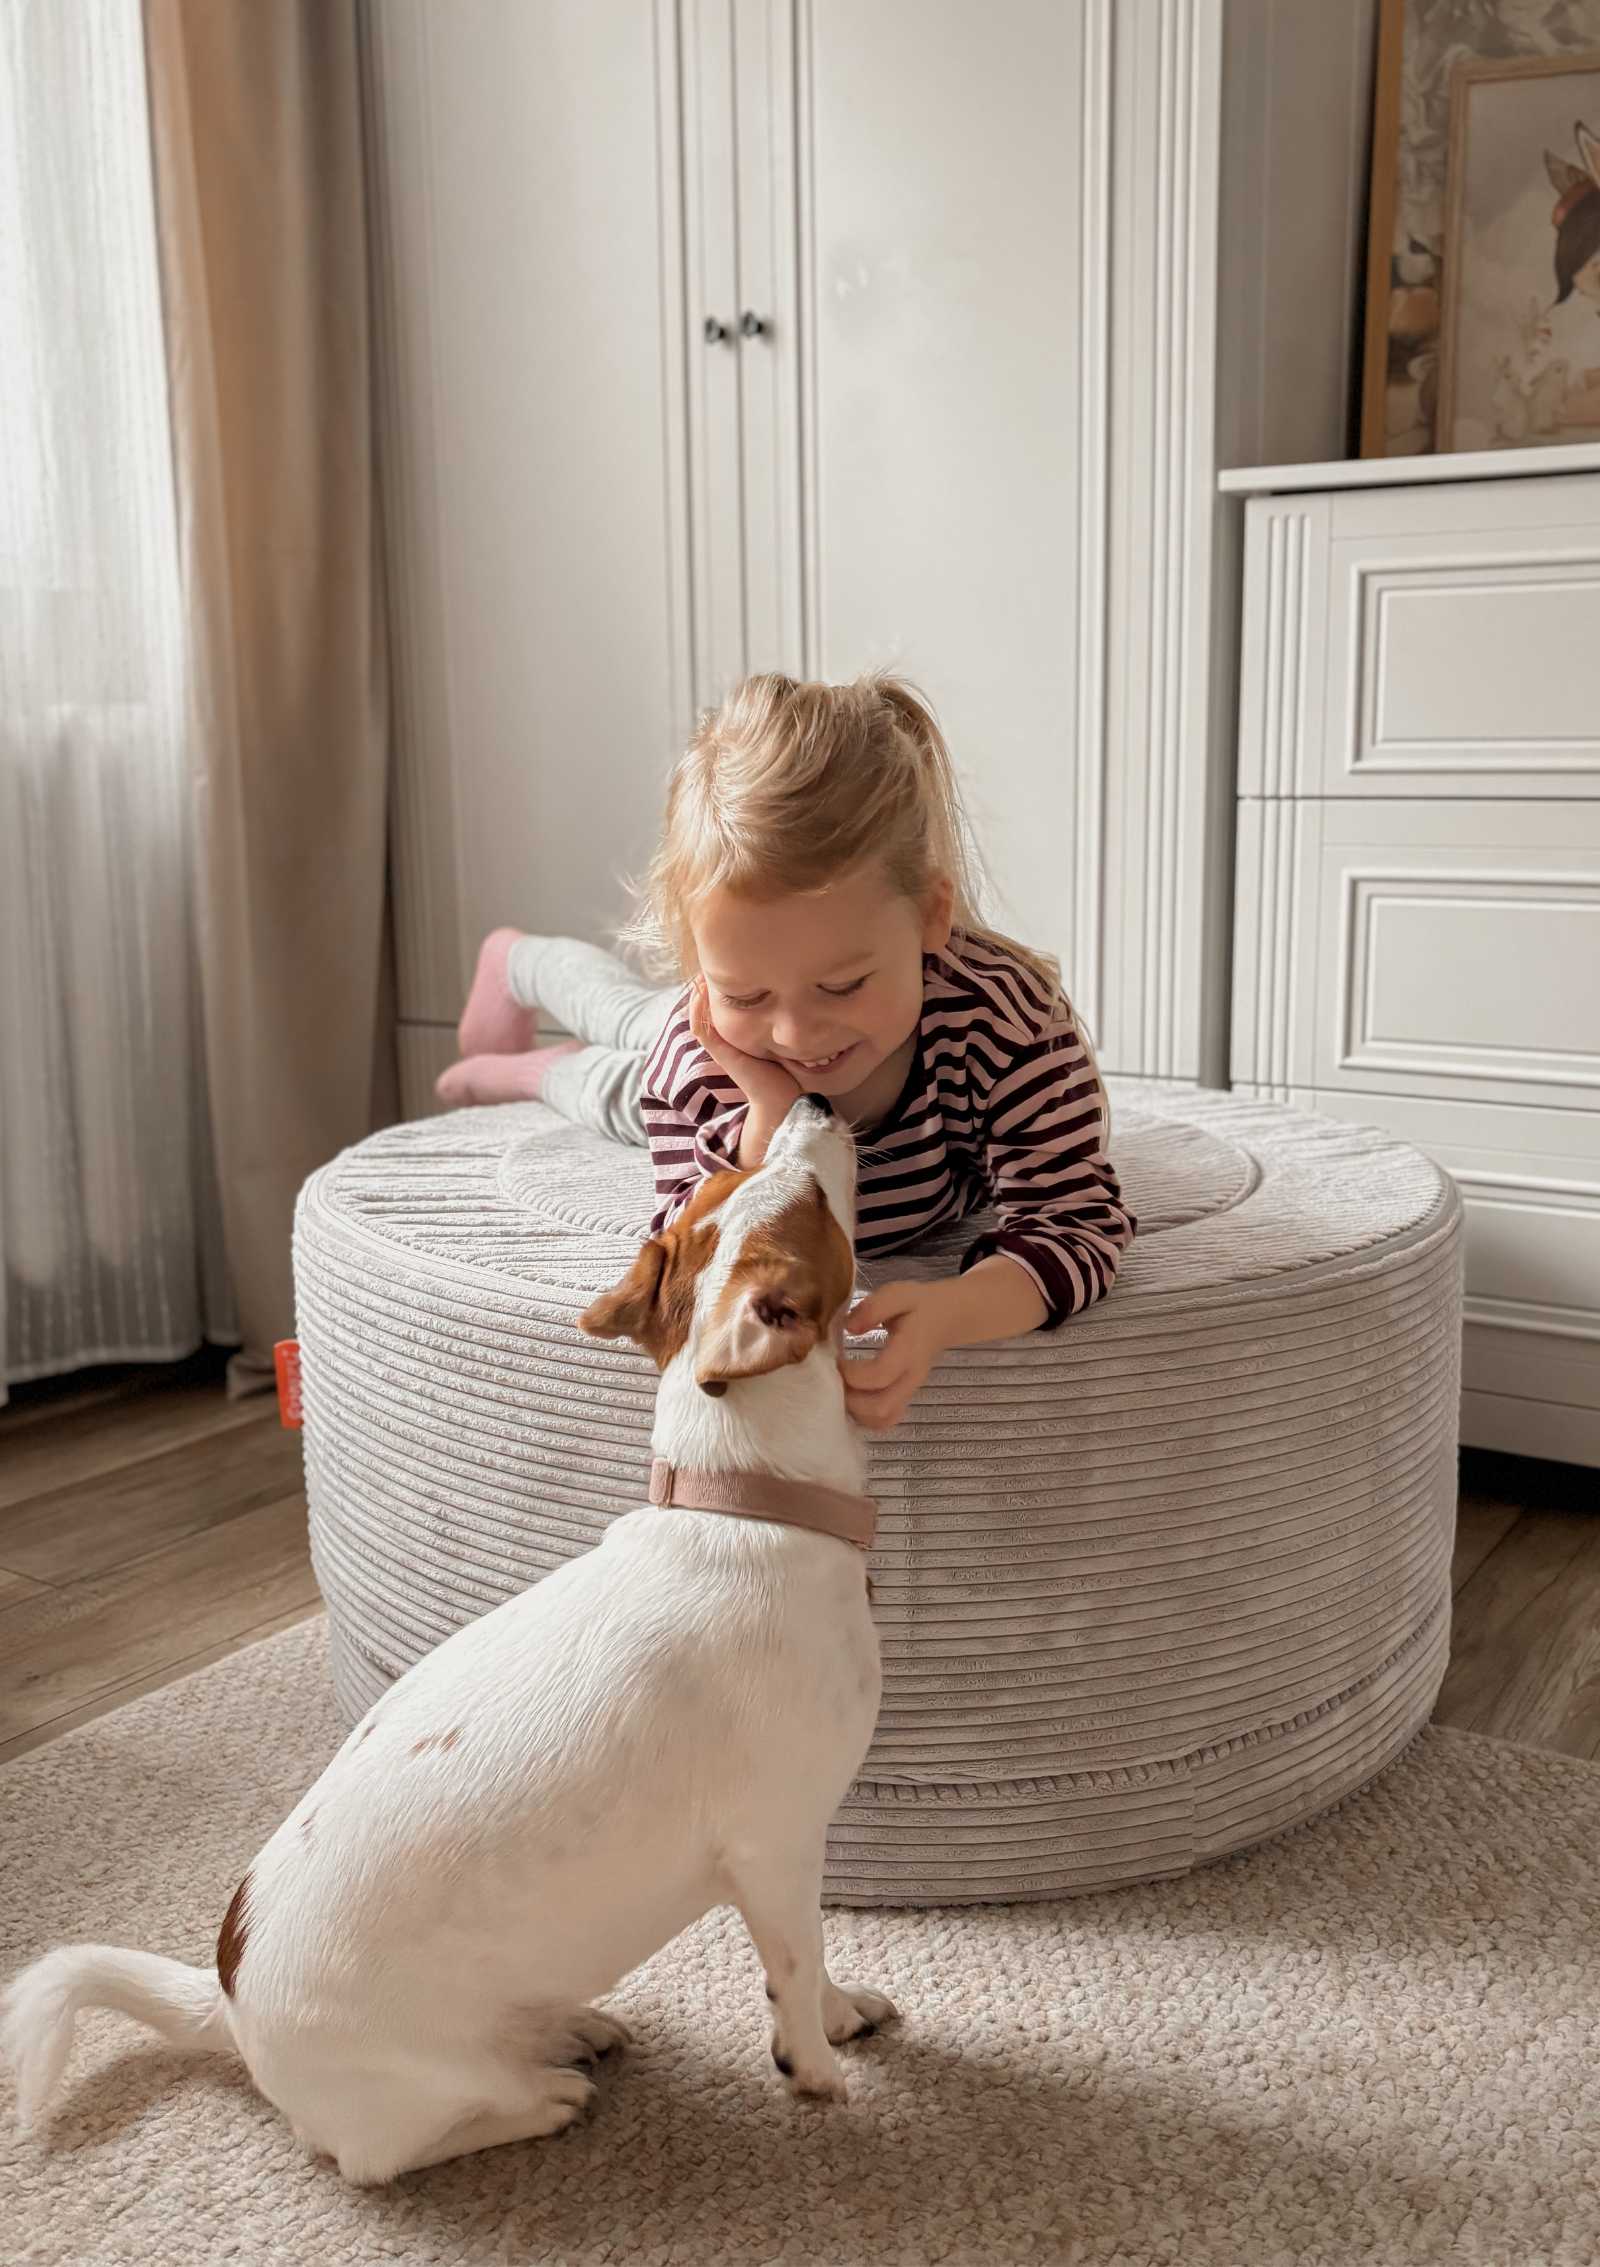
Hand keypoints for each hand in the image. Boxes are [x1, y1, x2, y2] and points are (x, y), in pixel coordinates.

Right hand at [689, 978, 801, 1127]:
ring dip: (698, 995)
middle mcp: (727, 1040)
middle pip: (707, 1009)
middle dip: (706, 987)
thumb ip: (782, 1021)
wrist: (783, 1100)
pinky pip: (703, 1030)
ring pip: (700, 1017)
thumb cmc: (787, 1072)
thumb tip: (799, 995)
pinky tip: (701, 993)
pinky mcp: (722, 1054)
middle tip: (706, 963)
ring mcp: (722, 1047)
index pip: (720, 1007)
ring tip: (701, 974)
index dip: (717, 988)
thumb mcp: (783, 1039)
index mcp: (738, 1036)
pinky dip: (698, 1012)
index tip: (721, 965)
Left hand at [840, 1281, 949, 1431]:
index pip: (880, 1375)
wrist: (946, 1318)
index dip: (852, 1373)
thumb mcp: (899, 1293)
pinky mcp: (902, 1398)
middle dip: (849, 1398)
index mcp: (909, 1351)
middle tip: (834, 1378)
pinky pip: (883, 1420)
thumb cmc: (919, 1305)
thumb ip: (874, 1307)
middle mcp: (910, 1378)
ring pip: (880, 1419)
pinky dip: (863, 1416)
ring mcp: (908, 1392)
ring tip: (840, 1387)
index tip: (836, 1358)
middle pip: (880, 1408)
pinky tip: (852, 1396)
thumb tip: (849, 1327)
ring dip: (854, 1411)